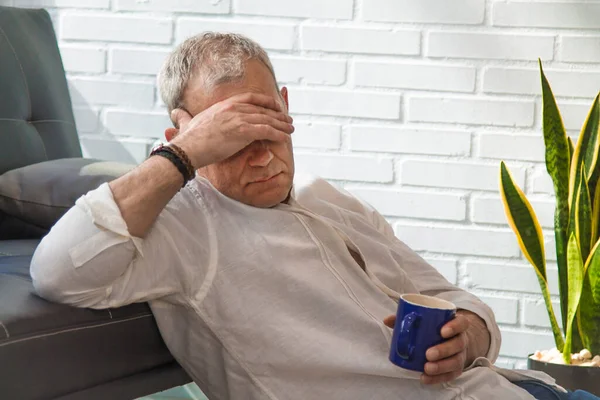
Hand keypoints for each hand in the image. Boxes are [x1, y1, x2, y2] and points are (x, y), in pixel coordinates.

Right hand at [170, 92, 293, 168]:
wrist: (188, 148)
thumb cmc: (187, 140)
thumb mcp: (188, 122)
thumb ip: (185, 117)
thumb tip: (175, 113)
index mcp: (223, 105)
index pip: (250, 98)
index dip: (265, 101)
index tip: (275, 105)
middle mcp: (233, 108)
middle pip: (262, 109)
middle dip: (277, 114)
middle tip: (288, 119)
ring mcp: (239, 118)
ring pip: (267, 119)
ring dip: (282, 125)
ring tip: (291, 129)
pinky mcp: (243, 131)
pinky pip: (266, 131)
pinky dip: (278, 134)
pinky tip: (286, 138)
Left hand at [384, 311, 476, 384]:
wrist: (451, 339)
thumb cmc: (435, 327)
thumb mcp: (426, 320)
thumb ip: (407, 318)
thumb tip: (387, 320)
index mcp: (456, 324)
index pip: (461, 323)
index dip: (454, 327)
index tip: (442, 331)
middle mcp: (461, 339)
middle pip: (458, 344)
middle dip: (444, 350)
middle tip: (428, 354)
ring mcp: (460, 354)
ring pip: (456, 361)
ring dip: (441, 366)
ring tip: (426, 368)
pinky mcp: (456, 368)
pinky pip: (450, 375)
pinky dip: (438, 378)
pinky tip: (425, 378)